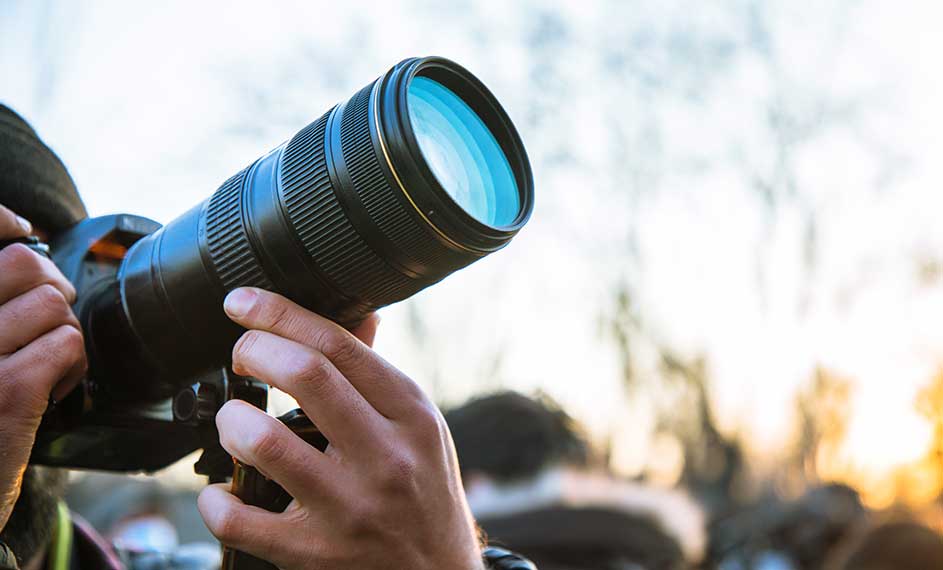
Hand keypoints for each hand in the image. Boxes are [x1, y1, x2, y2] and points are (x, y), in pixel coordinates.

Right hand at [0, 205, 85, 531]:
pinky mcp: (6, 390)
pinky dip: (73, 364)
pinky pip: (69, 342)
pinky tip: (54, 388)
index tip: (21, 231)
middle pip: (24, 263)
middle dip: (50, 286)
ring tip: (43, 364)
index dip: (4, 223)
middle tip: (46, 319)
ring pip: (53, 304)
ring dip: (61, 333)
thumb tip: (23, 242)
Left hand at [198, 288, 483, 569]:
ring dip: (231, 422)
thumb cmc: (425, 494)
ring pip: (263, 442)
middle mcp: (385, 456)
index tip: (242, 302)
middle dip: (253, 351)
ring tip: (234, 423)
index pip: (339, 344)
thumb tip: (360, 316)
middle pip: (304, 375)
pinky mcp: (316, 554)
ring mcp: (350, 507)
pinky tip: (224, 492)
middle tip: (241, 356)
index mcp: (410, 414)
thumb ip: (380, 374)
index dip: (279, 313)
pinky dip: (215, 501)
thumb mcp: (419, 427)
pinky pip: (239, 519)